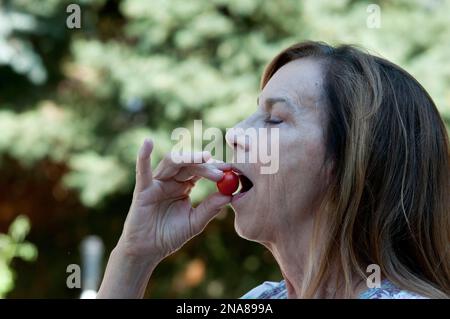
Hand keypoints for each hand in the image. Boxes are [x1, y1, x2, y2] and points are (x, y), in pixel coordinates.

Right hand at [117, 138, 231, 262]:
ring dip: (189, 158)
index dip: (214, 168)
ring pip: (172, 163)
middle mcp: (171, 181)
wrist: (148, 251)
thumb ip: (210, 209)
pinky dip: (144, 156)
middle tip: (221, 169)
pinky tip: (148, 143)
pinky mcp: (143, 190)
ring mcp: (156, 183)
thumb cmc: (170, 236)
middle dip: (205, 165)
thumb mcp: (195, 223)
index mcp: (184, 186)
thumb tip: (229, 196)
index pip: (200, 171)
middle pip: (189, 164)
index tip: (230, 168)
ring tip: (204, 158)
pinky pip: (143, 171)